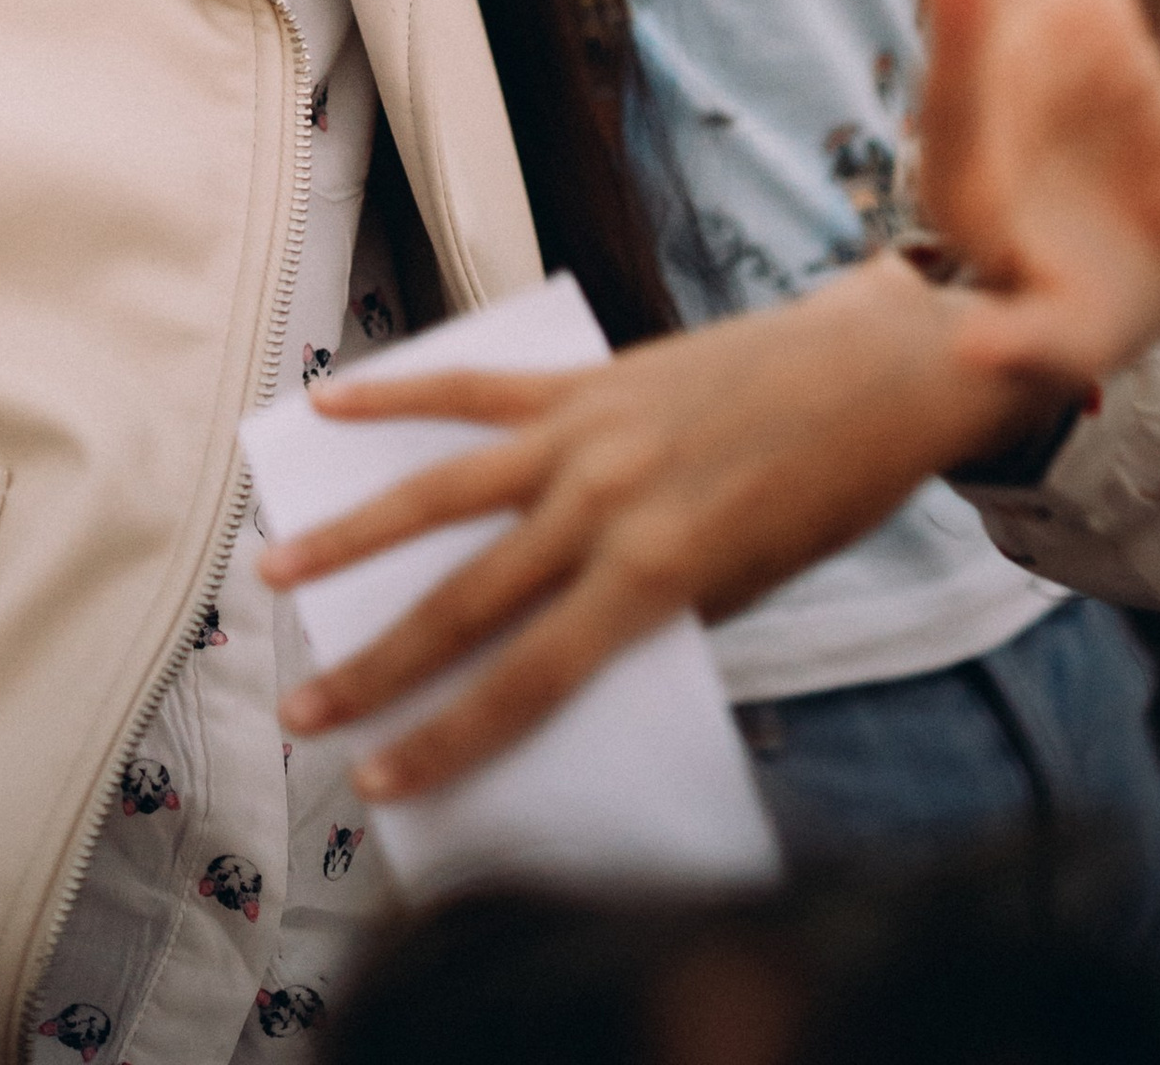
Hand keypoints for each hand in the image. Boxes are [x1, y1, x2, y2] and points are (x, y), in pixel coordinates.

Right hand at [260, 254, 1050, 801]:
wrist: (881, 378)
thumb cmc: (823, 499)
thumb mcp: (744, 587)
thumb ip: (643, 611)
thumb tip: (540, 639)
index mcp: (658, 575)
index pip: (529, 682)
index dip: (446, 739)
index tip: (378, 782)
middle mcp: (606, 503)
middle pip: (466, 600)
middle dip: (376, 667)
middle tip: (301, 710)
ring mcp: (586, 431)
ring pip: (441, 493)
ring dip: (351, 536)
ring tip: (278, 568)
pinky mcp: (584, 377)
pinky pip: (474, 390)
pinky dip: (399, 395)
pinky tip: (331, 401)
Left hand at [907, 0, 1159, 388]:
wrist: (1101, 271)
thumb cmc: (1059, 311)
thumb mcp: (1048, 338)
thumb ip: (1023, 341)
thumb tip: (984, 357)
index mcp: (966, 158)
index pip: (960, 83)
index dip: (964, 27)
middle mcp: (986, 75)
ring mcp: (1031, 32)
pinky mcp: (1087, 11)